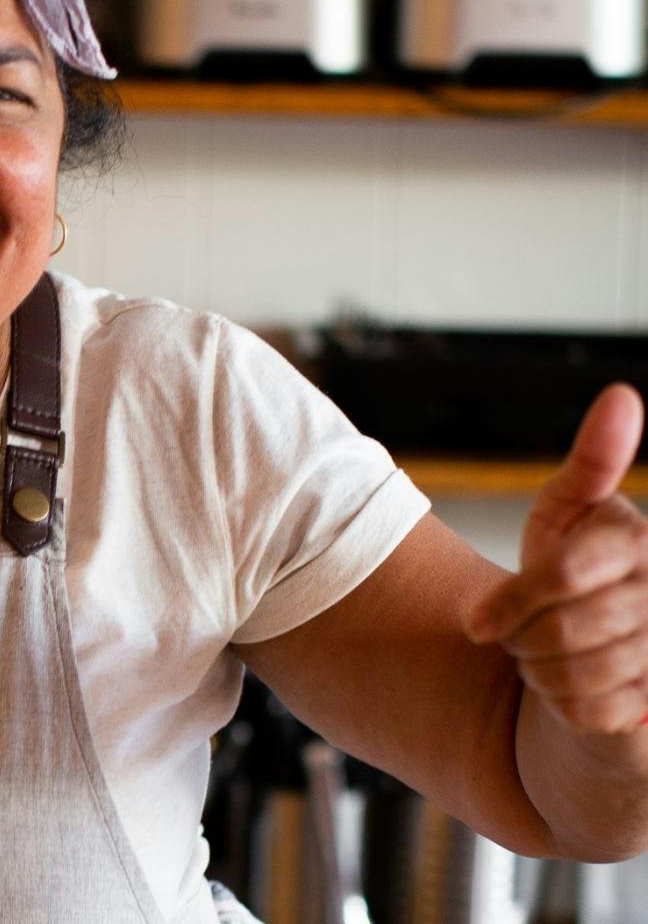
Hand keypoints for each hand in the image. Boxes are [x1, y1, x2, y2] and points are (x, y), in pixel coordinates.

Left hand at [465, 383, 647, 735]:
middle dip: (517, 637)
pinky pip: (587, 711)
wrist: (592, 651)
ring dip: (536, 671)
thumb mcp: (566, 513)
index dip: (508, 602)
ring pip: (570, 673)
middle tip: (513, 634)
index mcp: (637, 540)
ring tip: (540, 656)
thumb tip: (622, 394)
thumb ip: (592, 460)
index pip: (561, 575)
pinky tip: (566, 687)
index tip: (474, 624)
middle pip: (557, 629)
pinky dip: (559, 704)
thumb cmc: (570, 571)